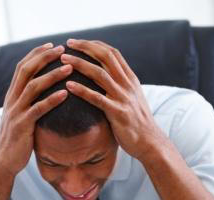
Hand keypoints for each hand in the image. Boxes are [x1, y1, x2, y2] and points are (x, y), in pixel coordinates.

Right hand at [0, 43, 72, 176]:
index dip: (37, 54)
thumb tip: (43, 97)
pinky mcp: (22, 126)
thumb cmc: (16, 141)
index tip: (53, 46)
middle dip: (44, 57)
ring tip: (69, 68)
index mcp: (11, 96)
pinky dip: (52, 100)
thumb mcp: (20, 118)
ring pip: (33, 87)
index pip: (23, 67)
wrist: (3, 162)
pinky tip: (65, 94)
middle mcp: (12, 100)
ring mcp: (16, 112)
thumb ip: (28, 105)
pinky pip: (38, 109)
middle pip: (26, 70)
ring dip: (52, 75)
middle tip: (62, 49)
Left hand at [61, 39, 166, 161]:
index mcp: (130, 79)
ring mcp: (123, 98)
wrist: (149, 142)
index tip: (78, 42)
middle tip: (67, 44)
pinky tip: (69, 86)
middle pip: (105, 57)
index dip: (94, 45)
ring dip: (80, 64)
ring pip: (99, 74)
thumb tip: (106, 81)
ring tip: (63, 61)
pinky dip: (82, 90)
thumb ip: (121, 88)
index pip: (112, 53)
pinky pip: (97, 98)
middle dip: (85, 47)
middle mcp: (127, 84)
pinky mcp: (117, 112)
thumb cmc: (137, 124)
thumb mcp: (132, 100)